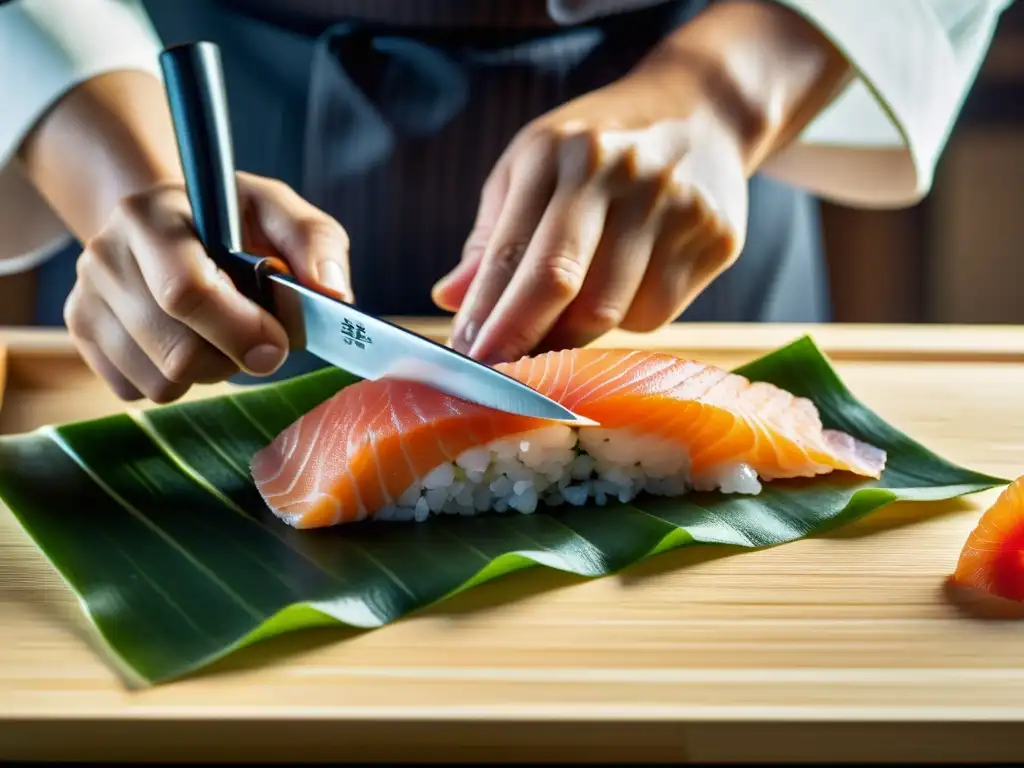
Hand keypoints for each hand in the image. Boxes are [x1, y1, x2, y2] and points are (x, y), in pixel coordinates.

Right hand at [64, 171, 351, 402]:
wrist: (171, 223)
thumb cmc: (232, 222)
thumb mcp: (279, 213)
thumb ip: (315, 242)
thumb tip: (332, 291)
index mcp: (150, 215)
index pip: (184, 292)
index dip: (240, 330)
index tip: (277, 345)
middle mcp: (105, 254)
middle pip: (176, 350)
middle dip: (232, 358)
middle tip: (262, 345)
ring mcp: (85, 297)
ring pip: (159, 379)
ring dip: (207, 372)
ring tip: (221, 336)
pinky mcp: (82, 335)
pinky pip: (136, 390)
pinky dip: (176, 381)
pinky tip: (190, 343)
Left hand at [431, 70, 747, 363]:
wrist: (699, 111)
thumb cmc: (593, 149)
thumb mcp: (530, 169)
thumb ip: (490, 238)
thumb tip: (450, 301)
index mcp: (559, 152)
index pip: (513, 253)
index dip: (487, 316)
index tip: (466, 358)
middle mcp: (620, 173)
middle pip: (565, 285)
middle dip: (525, 339)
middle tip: (503, 371)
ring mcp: (676, 205)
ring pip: (612, 312)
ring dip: (575, 334)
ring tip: (560, 324)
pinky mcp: (716, 238)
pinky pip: (656, 313)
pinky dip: (627, 319)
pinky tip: (622, 290)